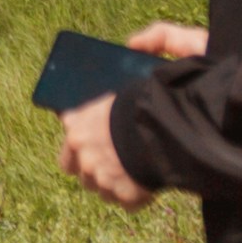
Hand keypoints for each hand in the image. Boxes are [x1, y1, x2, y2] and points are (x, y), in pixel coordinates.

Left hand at [59, 24, 199, 206]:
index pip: (69, 129)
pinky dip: (136, 196)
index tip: (96, 133)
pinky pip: (125, 201)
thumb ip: (151, 41)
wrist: (173, 128)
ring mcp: (100, 176)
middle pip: (73, 166)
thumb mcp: (158, 54)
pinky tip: (149, 184)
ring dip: (114, 180)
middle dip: (90, 163)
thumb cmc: (160, 93)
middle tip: (114, 157)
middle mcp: (81, 150)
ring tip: (134, 171)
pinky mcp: (123, 196)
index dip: (82, 133)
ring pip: (99, 187)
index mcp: (77, 120)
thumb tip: (134, 44)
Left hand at [59, 93, 156, 205]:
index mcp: (76, 140)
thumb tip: (67, 121)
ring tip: (136, 171)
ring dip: (118, 187)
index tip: (92, 159)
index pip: (67, 163)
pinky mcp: (126, 197)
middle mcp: (86, 164)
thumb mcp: (101, 106)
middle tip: (118, 166)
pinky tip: (147, 181)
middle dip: (100, 177)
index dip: (80, 163)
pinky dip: (136, 197)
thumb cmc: (131, 109)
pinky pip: (128, 203)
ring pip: (107, 194)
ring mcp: (105, 183)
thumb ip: (82, 120)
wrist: (159, 126)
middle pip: (87, 181)